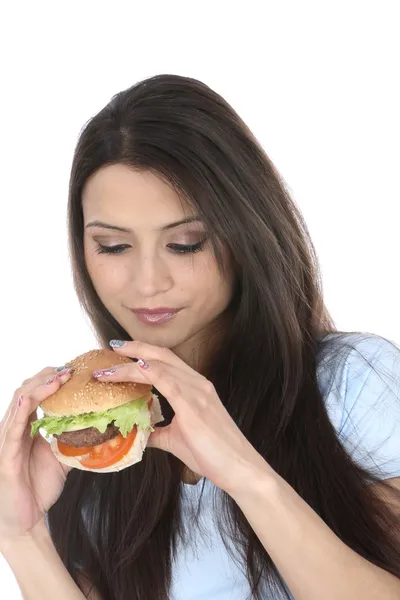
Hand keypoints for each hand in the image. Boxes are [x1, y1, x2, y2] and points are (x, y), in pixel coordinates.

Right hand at [0, 366, 72, 549]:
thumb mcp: (63, 458)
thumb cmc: (38, 488)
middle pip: (27, 390)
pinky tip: (29, 398)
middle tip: (70, 368)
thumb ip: (76, 442)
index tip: (74, 370)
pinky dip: (21, 409)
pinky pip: (12, 427)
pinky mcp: (6, 454)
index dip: (52, 379)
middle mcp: (15, 427)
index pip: (37, 393)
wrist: (25, 520)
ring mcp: (8, 438)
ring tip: (59, 376)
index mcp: (27, 426)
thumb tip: (103, 430)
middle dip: (48, 376)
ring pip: (20, 401)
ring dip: (39, 386)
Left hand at [92, 341, 271, 496]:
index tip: (121, 352)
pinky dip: (148, 372)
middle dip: (135, 347)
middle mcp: (197, 383)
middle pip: (162, 354)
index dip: (143, 353)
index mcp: (195, 387)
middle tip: (112, 346)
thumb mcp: (178, 439)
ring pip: (160, 365)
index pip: (165, 361)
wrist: (239, 468)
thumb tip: (138, 433)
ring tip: (109, 366)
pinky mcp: (195, 405)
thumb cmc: (213, 454)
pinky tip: (133, 369)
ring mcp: (198, 391)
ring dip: (131, 363)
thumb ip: (158, 432)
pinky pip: (167, 381)